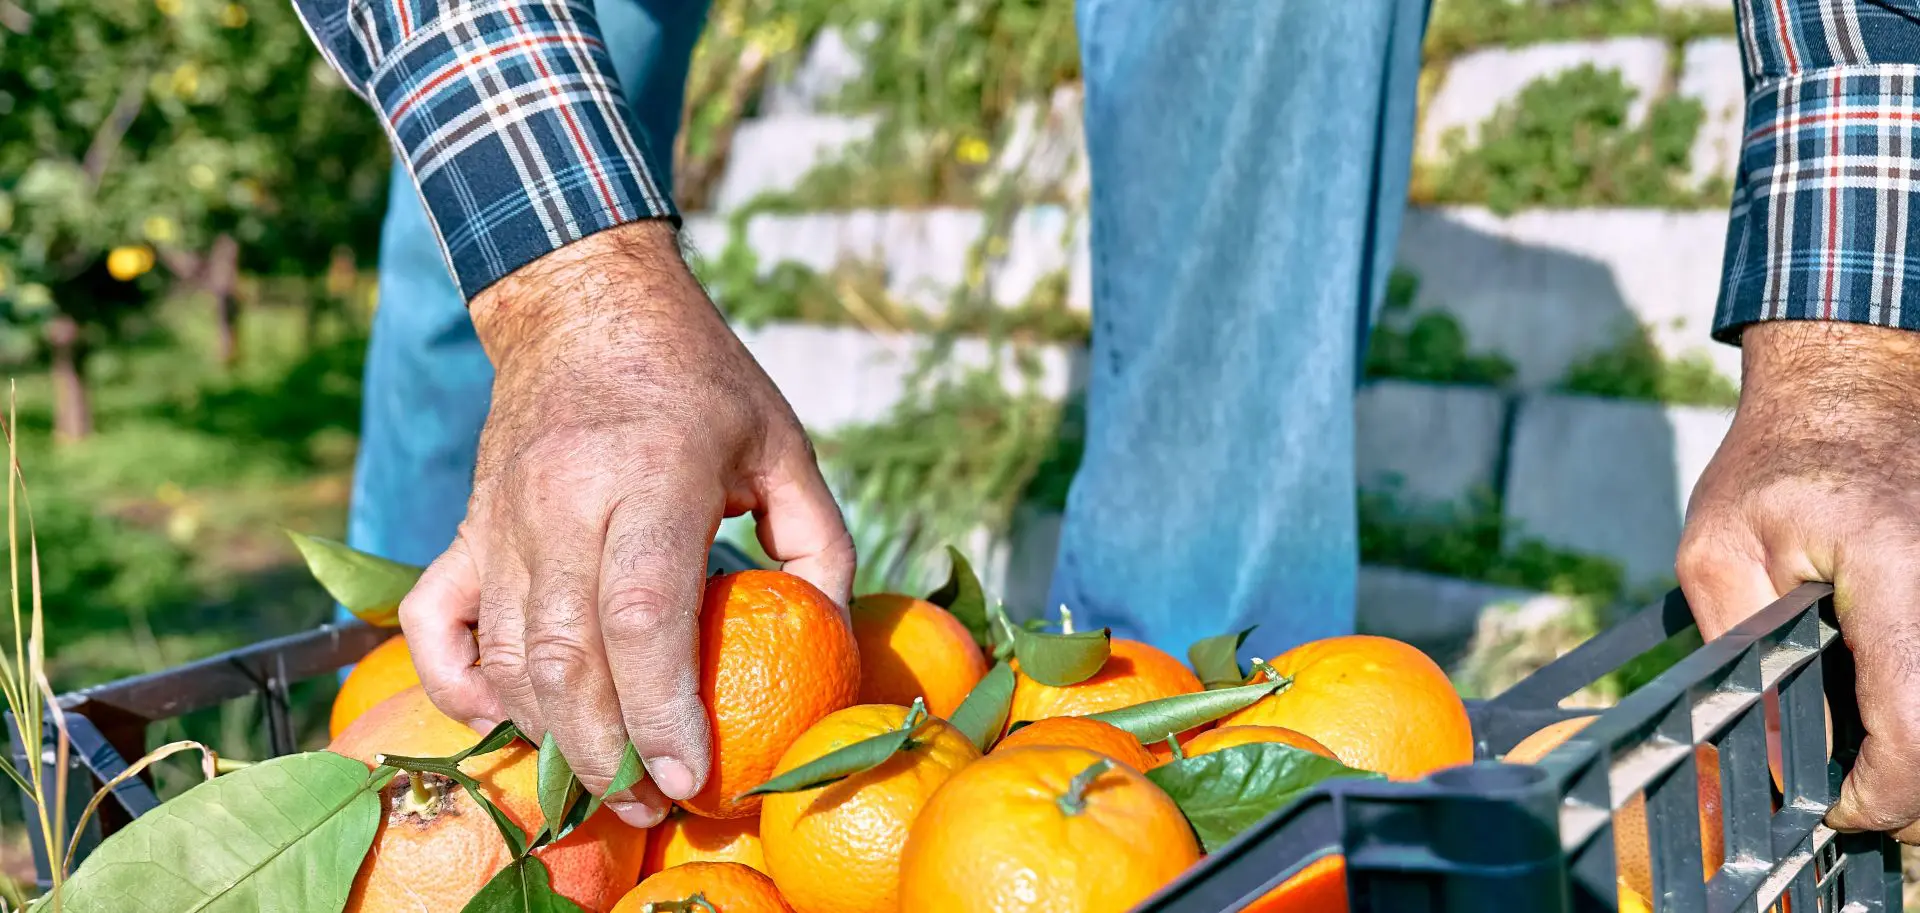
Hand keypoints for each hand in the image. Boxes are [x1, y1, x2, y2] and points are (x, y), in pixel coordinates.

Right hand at [395, 221, 854, 826]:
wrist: (582, 302)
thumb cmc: (699, 378)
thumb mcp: (783, 443)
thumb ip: (820, 541)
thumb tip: (830, 637)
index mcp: (652, 472)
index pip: (641, 616)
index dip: (664, 710)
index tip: (690, 776)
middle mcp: (564, 499)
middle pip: (569, 657)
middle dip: (609, 752)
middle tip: (651, 805)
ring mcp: (501, 516)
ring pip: (509, 655)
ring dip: (551, 736)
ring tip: (605, 783)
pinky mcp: (465, 527)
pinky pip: (437, 624)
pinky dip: (460, 687)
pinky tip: (506, 720)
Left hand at [1678, 320, 1919, 841]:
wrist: (1851, 386)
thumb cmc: (1776, 462)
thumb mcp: (1717, 552)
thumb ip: (1738, 653)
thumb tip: (1764, 751)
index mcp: (1898, 581)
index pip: (1914, 735)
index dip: (1874, 796)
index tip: (1831, 806)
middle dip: (1901, 785)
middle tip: (1842, 787)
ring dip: (1913, 743)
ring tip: (1855, 738)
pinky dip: (1914, 696)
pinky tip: (1878, 688)